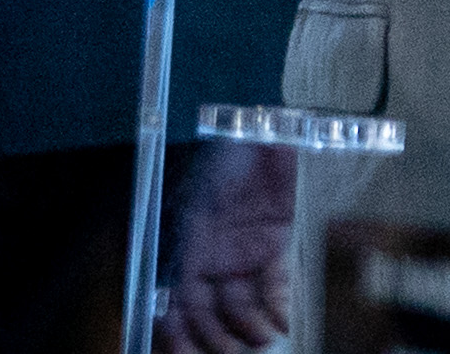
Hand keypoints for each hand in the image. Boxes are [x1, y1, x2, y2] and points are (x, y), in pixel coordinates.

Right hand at [157, 143, 296, 352]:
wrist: (260, 118)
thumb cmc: (219, 150)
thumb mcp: (192, 201)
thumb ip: (181, 250)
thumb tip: (168, 304)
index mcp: (182, 242)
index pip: (174, 299)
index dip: (176, 331)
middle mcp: (211, 250)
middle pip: (208, 309)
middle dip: (215, 337)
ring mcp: (243, 247)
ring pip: (241, 304)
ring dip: (248, 328)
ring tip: (258, 341)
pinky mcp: (275, 241)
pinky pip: (274, 284)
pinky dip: (277, 307)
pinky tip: (281, 322)